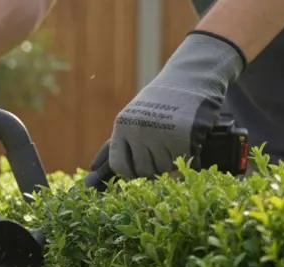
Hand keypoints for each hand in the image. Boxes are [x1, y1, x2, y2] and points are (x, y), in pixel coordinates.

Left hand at [106, 31, 244, 179]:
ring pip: (163, 169)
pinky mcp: (185, 137)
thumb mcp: (132, 117)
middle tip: (164, 155)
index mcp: (123, 127)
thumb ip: (119, 143)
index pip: (120, 166)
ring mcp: (161, 135)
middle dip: (154, 169)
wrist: (191, 77)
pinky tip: (191, 148)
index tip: (141, 170)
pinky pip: (185, 163)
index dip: (131, 172)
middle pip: (143, 171)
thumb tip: (92, 169)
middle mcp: (139, 132)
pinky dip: (190, 161)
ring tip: (177, 147)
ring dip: (171, 164)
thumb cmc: (160, 101)